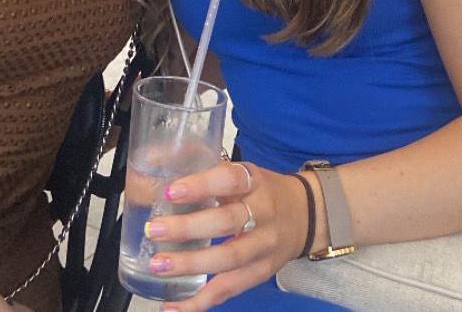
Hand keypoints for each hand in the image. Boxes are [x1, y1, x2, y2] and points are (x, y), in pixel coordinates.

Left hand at [143, 161, 308, 310]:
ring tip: (159, 265)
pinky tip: (175, 306)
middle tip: (156, 230)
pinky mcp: (262, 272)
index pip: (229, 180)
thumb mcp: (241, 172)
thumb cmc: (261, 190)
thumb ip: (205, 171)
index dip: (200, 186)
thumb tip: (154, 164)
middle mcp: (263, 212)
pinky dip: (201, 301)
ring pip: (228, 259)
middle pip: (226, 222)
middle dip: (188, 228)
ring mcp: (265, 245)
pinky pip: (231, 289)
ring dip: (191, 264)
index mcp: (254, 181)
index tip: (171, 192)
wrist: (307, 214)